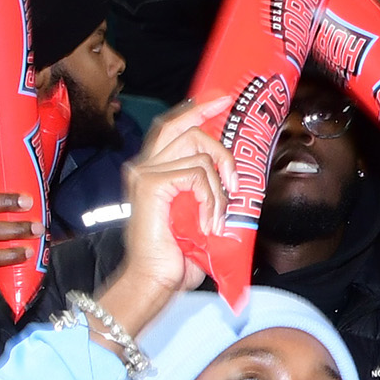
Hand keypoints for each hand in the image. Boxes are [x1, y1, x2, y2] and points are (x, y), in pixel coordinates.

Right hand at [99, 101, 229, 334]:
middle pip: (189, 130)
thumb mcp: (198, 212)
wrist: (156, 280)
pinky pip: (199, 174)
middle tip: (235, 174)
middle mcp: (144, 165)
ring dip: (220, 191)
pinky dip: (212, 199)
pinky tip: (208, 223)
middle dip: (221, 145)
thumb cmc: (178, 254)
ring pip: (202, 157)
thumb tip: (234, 169)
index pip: (173, 125)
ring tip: (216, 219)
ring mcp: (145, 172)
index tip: (222, 99)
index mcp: (153, 169)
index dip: (197, 108)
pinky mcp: (151, 182)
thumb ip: (207, 186)